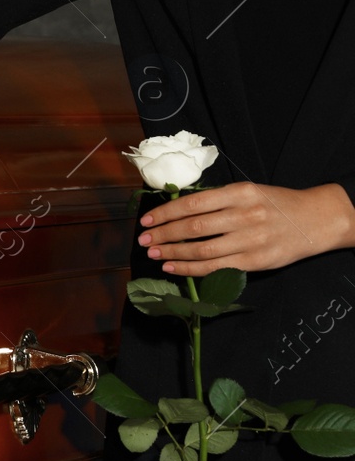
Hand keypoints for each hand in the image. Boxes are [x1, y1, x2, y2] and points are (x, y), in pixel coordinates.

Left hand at [138, 181, 354, 275]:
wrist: (317, 219)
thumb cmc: (275, 204)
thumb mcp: (248, 191)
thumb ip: (216, 201)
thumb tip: (176, 211)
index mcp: (240, 192)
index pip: (192, 203)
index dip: (165, 213)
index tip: (146, 220)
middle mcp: (245, 215)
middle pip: (193, 227)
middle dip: (163, 235)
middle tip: (144, 240)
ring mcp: (251, 240)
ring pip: (202, 250)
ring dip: (173, 254)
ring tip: (155, 254)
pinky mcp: (256, 261)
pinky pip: (215, 267)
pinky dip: (190, 269)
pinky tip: (173, 268)